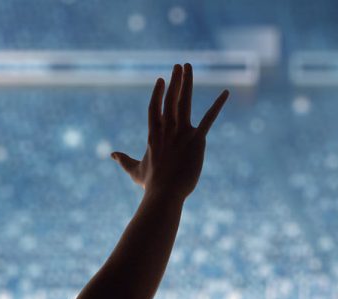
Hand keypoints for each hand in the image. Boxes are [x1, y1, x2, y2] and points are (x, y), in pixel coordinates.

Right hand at [112, 63, 228, 199]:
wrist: (164, 193)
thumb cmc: (151, 184)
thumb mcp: (134, 170)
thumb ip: (123, 160)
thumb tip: (111, 154)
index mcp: (154, 135)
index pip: (155, 108)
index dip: (158, 93)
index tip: (161, 80)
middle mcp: (167, 129)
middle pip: (170, 99)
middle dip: (175, 81)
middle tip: (179, 65)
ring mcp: (182, 133)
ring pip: (184, 102)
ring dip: (187, 83)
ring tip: (189, 67)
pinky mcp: (197, 139)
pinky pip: (209, 118)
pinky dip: (218, 105)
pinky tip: (226, 92)